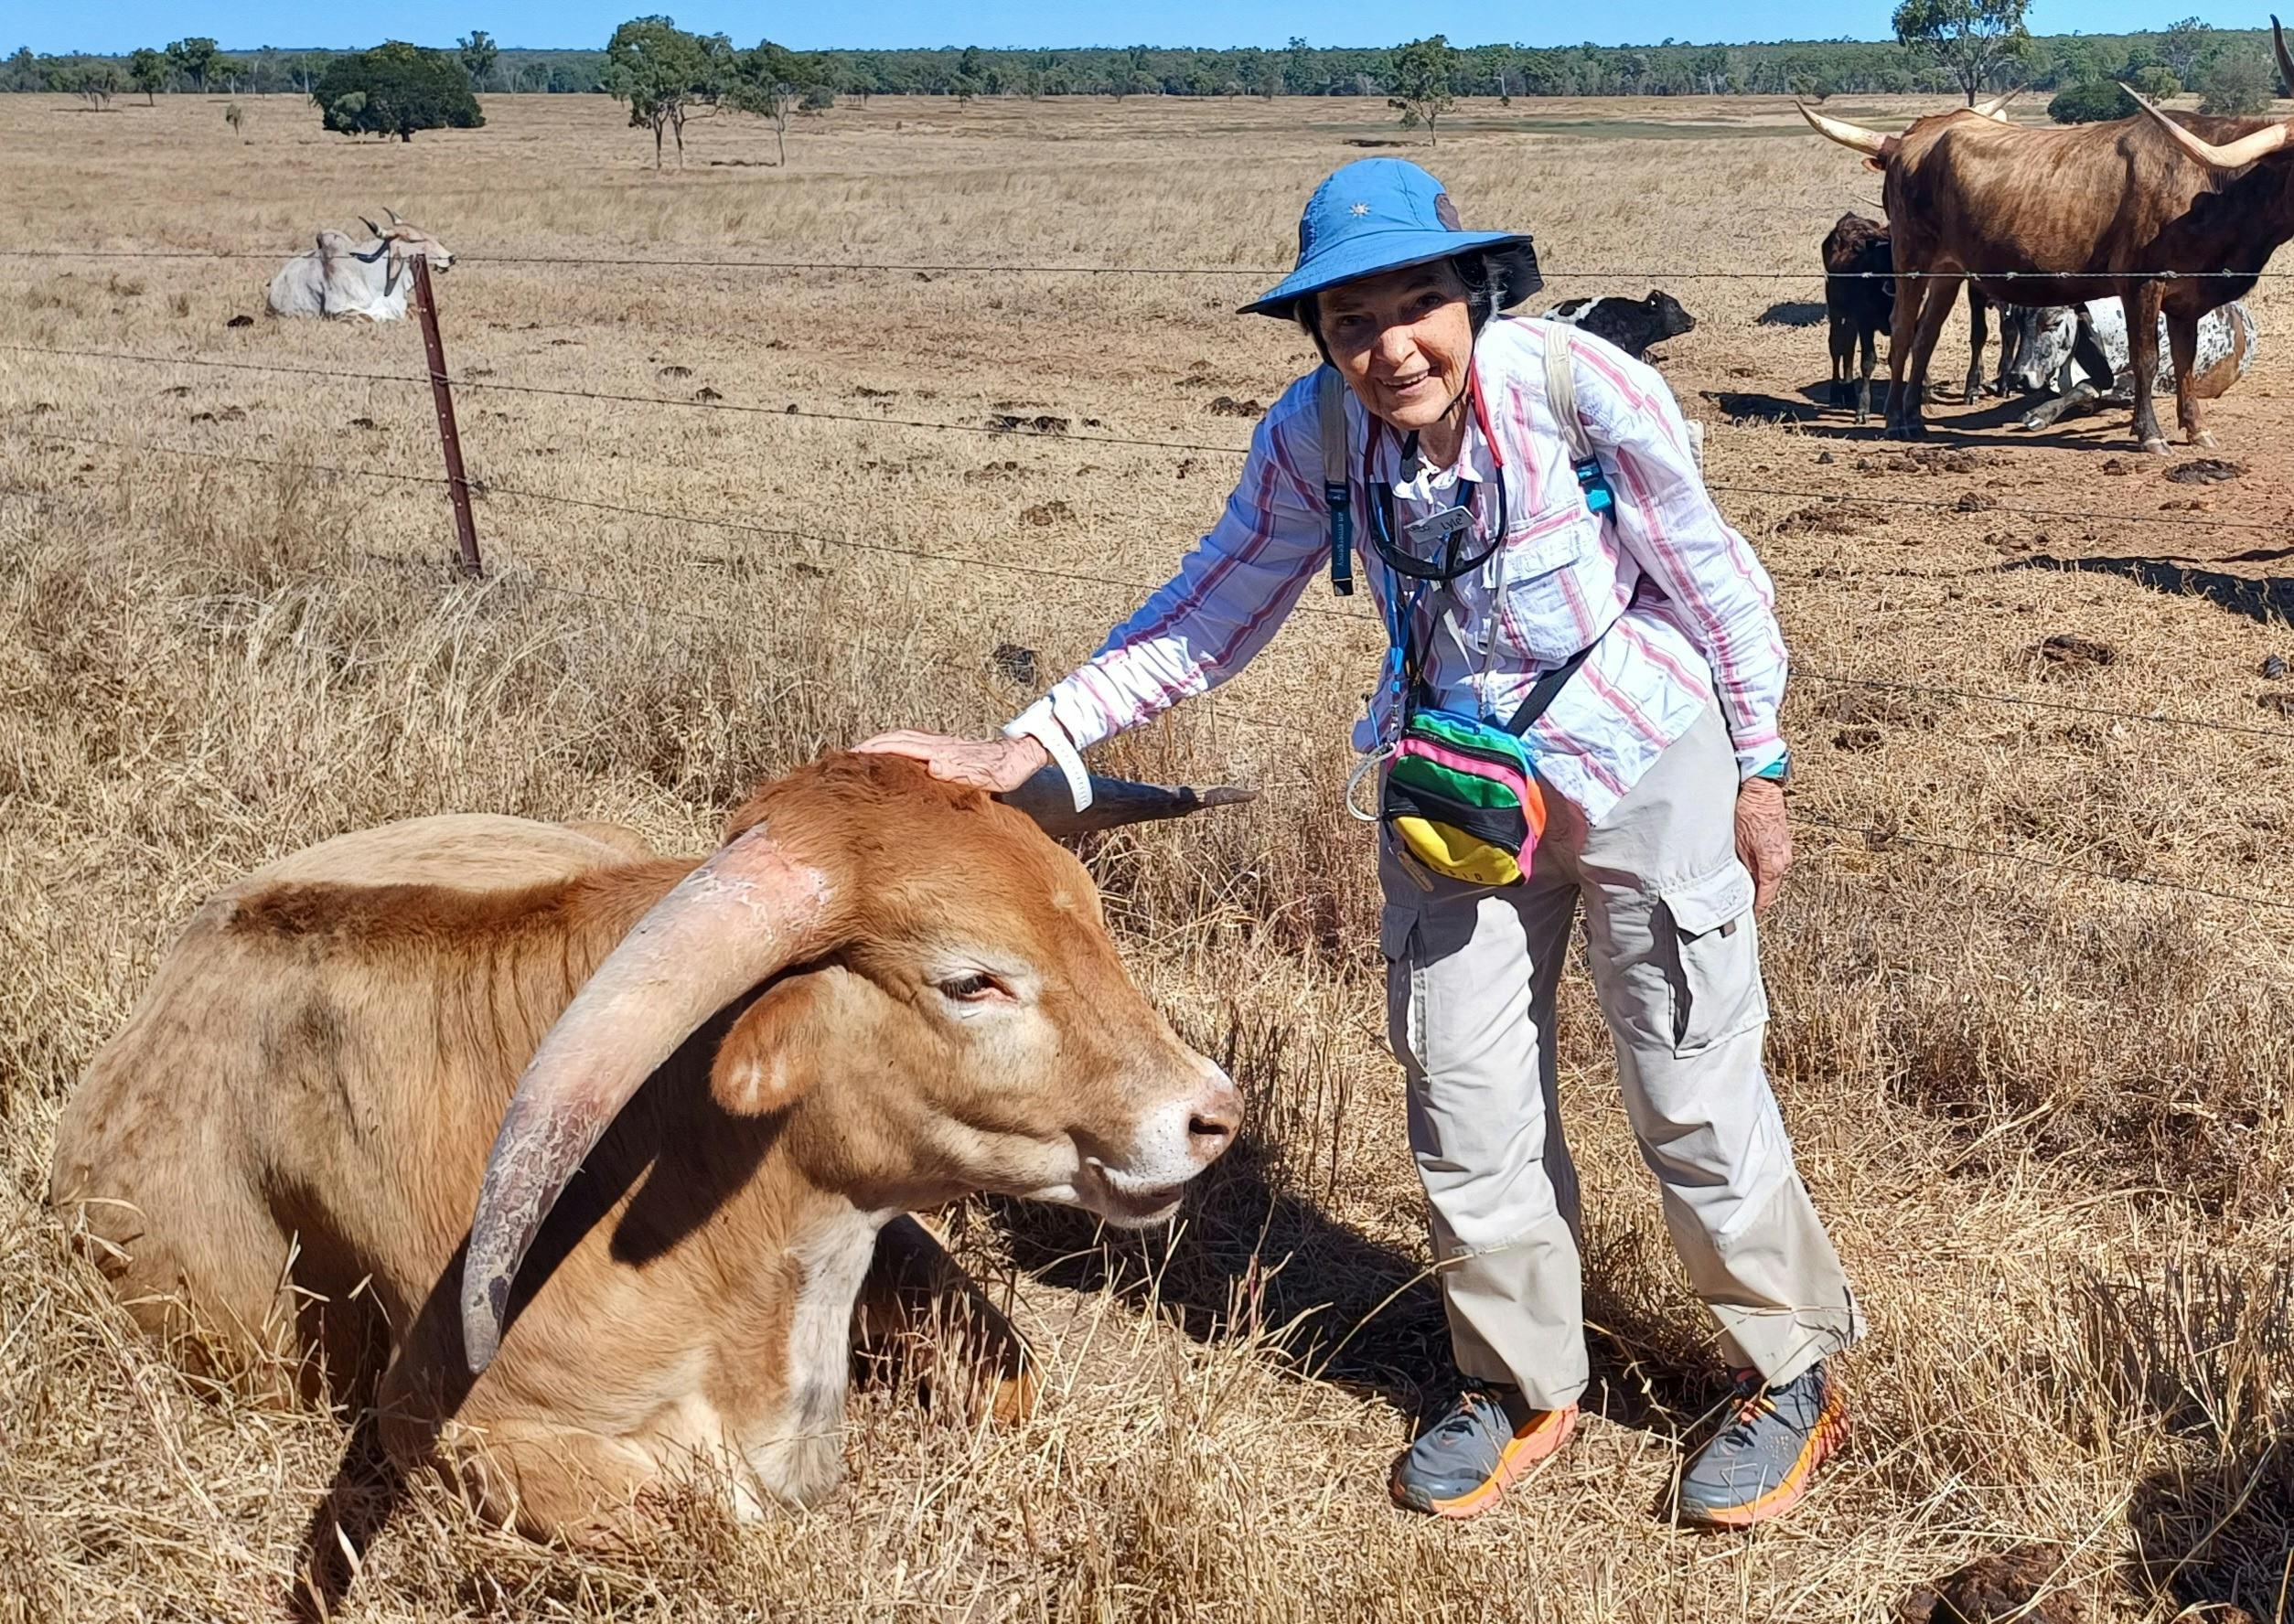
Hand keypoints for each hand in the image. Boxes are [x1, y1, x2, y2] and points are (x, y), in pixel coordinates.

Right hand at [854, 730, 1049, 793]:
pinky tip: (897, 757)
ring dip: (883, 745)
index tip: (853, 756)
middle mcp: (938, 744)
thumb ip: (958, 769)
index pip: (900, 746)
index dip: (875, 751)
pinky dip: (898, 747)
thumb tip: (933, 765)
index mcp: (941, 750)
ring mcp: (943, 745)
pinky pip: (915, 744)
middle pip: (897, 738)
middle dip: (871, 746)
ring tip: (864, 755)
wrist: (1022, 756)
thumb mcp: (982, 774)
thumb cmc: (1004, 769)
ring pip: (905, 739)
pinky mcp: (949, 750)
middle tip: (848, 755)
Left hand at [1734, 779, 1791, 917]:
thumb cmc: (1748, 811)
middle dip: (1756, 899)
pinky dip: (1762, 872)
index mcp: (1773, 864)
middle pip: (1769, 888)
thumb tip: (1737, 885)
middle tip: (1741, 908)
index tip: (1748, 918)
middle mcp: (1783, 860)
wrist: (1761, 788)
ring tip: (1744, 892)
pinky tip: (1750, 872)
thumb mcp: (1737, 843)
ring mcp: (1785, 852)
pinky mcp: (1782, 844)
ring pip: (1771, 876)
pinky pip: (1772, 865)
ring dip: (1759, 884)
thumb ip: (1740, 867)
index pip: (1765, 896)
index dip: (1755, 909)